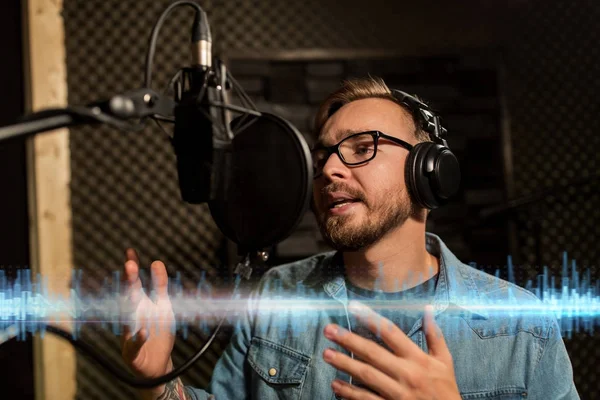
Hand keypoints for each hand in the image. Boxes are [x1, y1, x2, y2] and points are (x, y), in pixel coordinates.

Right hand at [120, 249, 175, 396]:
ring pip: (127, 319)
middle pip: (129, 297)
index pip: (134, 283)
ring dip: (130, 307)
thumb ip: (160, 285)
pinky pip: (134, 345)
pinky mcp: (132, 352)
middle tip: (129, 266)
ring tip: (133, 292)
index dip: (132, 268)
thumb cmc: (158, 331)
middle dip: (129, 282)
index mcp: (138, 304)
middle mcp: (130, 316)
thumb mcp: (163, 305)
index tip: (130, 251)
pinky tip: (142, 331)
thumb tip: (157, 262)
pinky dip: (137, 338)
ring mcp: (129, 334)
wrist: (158, 363)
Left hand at [322, 301, 460, 399]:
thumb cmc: (446, 389)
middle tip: (329, 330)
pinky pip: (367, 399)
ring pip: (366, 375)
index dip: (370, 318)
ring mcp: (397, 393)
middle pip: (373, 353)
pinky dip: (350, 392)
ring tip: (326, 354)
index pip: (391, 332)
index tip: (353, 307)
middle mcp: (406, 373)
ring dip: (344, 364)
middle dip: (349, 340)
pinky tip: (335, 384)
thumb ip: (435, 335)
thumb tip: (427, 309)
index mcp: (417, 358)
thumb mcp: (445, 361)